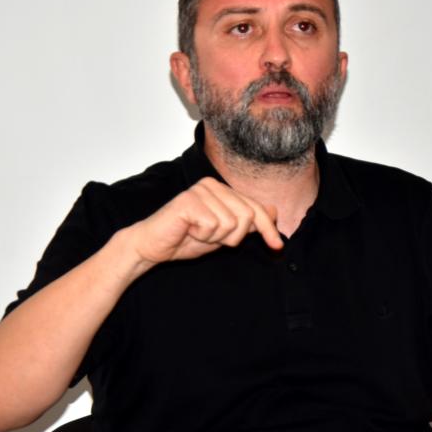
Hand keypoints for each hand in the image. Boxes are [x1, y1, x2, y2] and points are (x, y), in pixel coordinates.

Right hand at [131, 177, 283, 263]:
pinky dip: (203, 236)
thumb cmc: (185, 239)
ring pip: (231, 223)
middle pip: (247, 216)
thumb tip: (272, 211)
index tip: (277, 247)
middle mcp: (212, 184)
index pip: (255, 208)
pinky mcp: (189, 200)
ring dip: (215, 237)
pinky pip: (213, 225)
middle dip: (232, 237)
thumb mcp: (223, 233)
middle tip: (210, 238)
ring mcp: (200, 190)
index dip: (268, 229)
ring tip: (196, 233)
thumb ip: (245, 222)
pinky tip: (188, 230)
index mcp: (221, 189)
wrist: (154, 246)